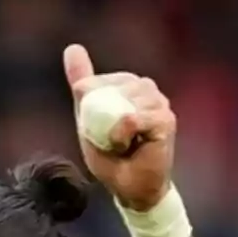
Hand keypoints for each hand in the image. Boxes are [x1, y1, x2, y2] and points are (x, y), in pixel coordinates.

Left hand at [63, 44, 174, 211]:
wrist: (131, 189)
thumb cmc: (111, 158)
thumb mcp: (87, 119)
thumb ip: (83, 85)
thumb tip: (72, 48)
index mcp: (128, 85)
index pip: (98, 82)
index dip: (90, 108)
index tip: (99, 131)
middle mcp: (145, 88)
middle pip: (109, 89)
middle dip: (100, 119)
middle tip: (110, 141)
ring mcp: (158, 102)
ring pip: (121, 102)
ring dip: (110, 130)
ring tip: (120, 144)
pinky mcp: (165, 119)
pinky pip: (130, 118)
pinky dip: (120, 135)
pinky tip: (127, 145)